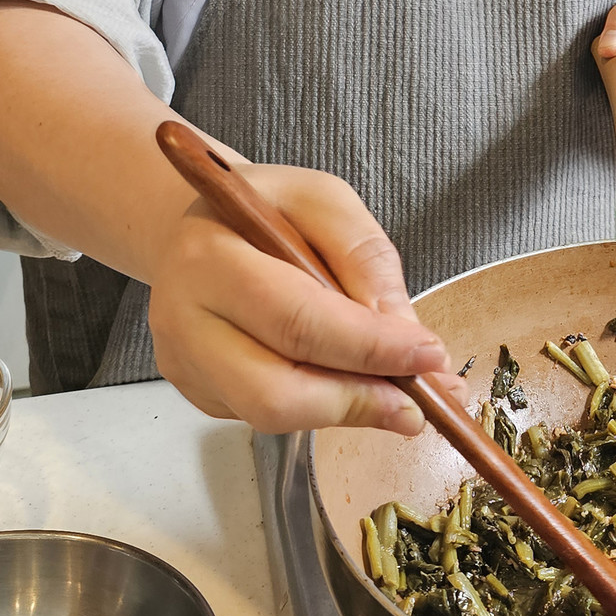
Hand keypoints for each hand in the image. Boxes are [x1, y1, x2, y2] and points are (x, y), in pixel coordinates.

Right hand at [141, 162, 465, 436]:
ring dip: (347, 411)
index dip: (369, 347)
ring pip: (270, 416)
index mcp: (209, 257)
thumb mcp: (321, 199)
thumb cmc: (262, 209)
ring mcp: (186, 365)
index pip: (295, 319)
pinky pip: (266, 415)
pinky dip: (321, 405)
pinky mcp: (199, 392)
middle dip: (358, 400)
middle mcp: (185, 320)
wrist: (196, 228)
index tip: (430, 356)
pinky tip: (351, 380)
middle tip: (419, 399)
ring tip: (401, 394)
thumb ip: (364, 257)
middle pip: (274, 391)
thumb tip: (402, 332)